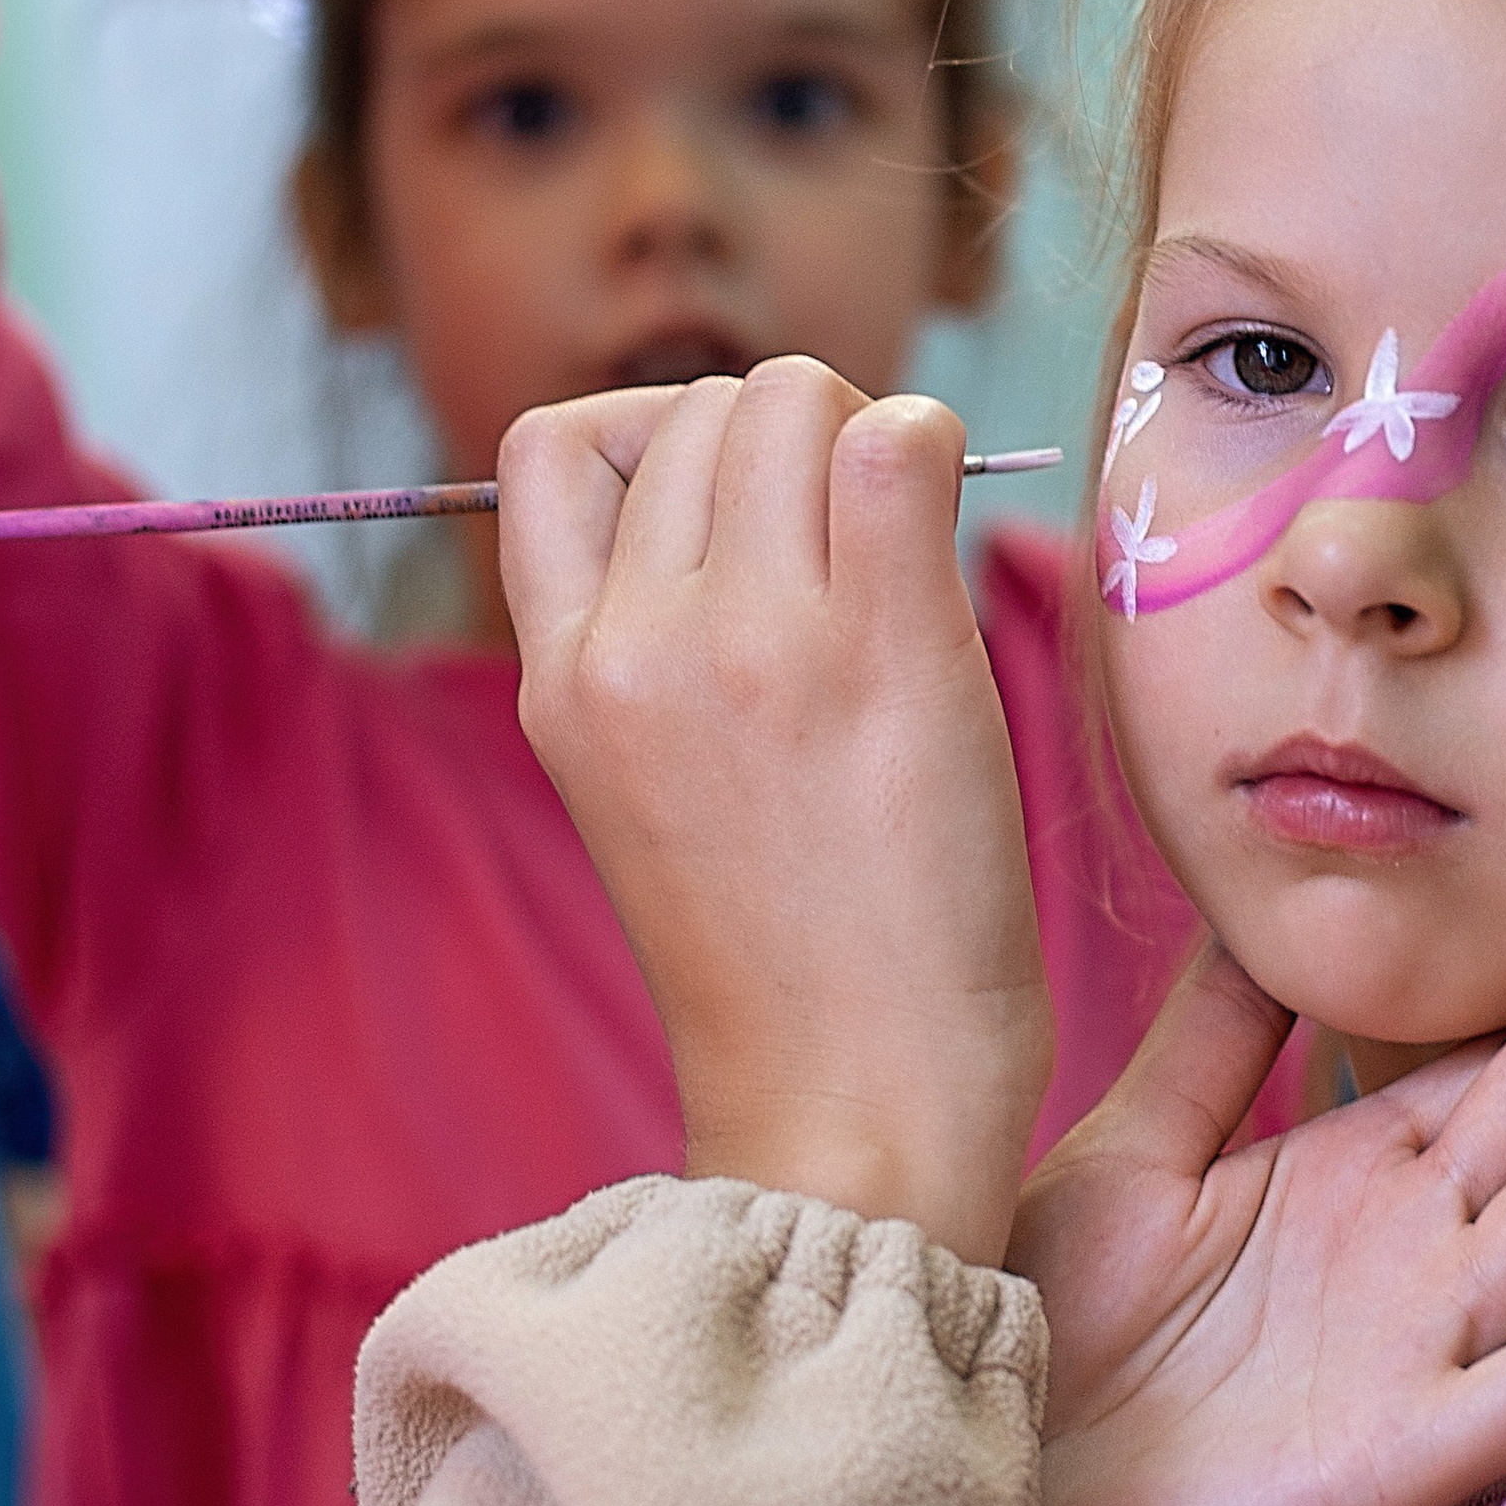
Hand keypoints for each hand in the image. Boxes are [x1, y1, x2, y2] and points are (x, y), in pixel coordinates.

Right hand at [498, 365, 1053, 1270]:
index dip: (659, 436)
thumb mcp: (658, 790)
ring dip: (868, 434)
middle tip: (864, 537)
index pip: (548, 448)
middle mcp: (634, 646)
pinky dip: (938, 446)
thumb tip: (755, 486)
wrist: (857, 1106)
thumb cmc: (800, 960)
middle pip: (695, 406)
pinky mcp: (876, 652)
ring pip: (793, 398)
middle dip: (790, 435)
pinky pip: (897, 441)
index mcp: (561, 679)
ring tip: (912, 547)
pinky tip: (957, 529)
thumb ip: (666, 645)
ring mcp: (748, 642)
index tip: (745, 512)